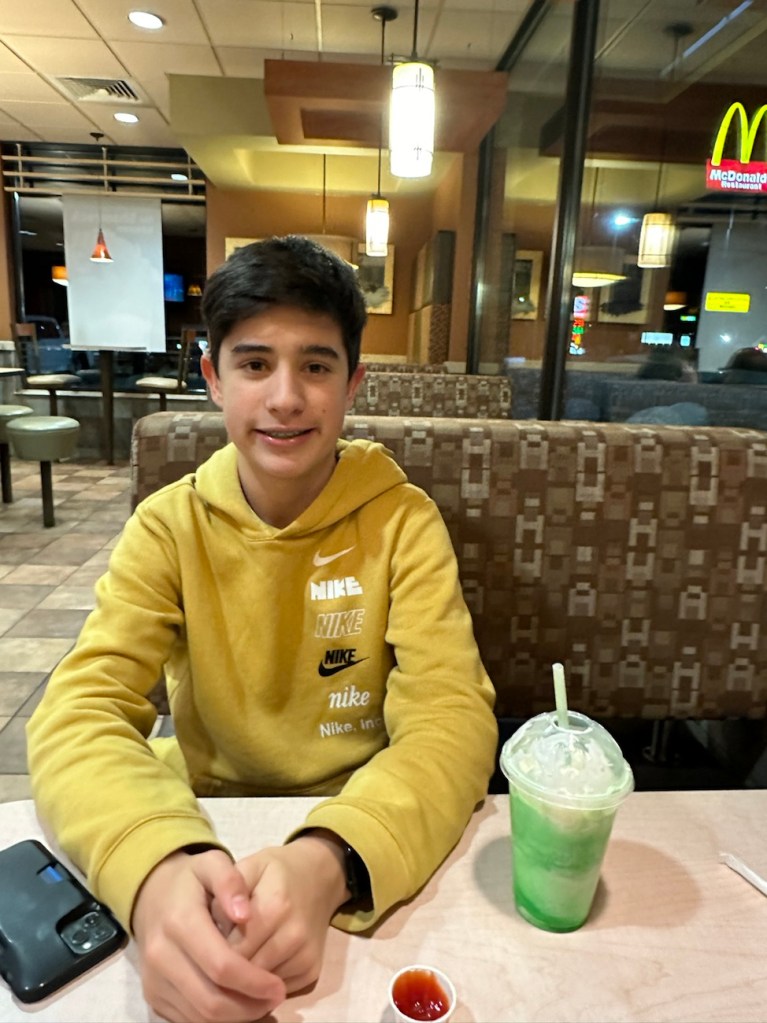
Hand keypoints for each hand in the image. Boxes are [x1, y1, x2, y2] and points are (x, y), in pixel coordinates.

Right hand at [131, 848, 285, 1022]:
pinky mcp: (154, 998)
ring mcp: (154, 982)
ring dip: (237, 1018)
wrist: (151, 898)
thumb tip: (245, 913)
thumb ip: (230, 882)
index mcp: (179, 922)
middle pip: (210, 1001)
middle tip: (276, 998)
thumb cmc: (191, 881)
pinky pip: (188, 1021)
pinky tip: (243, 1011)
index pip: (220, 965)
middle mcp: (161, 957)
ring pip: (200, 1018)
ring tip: (264, 1006)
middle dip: (248, 1007)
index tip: (279, 985)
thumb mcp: (212, 864)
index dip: (253, 981)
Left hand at [221, 832, 348, 994]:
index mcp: (274, 906)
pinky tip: (255, 963)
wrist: (318, 876)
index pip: (231, 949)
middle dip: (225, 969)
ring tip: (234, 958)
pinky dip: (260, 985)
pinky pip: (275, 991)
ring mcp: (305, 957)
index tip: (203, 944)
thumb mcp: (250, 866)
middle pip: (245, 970)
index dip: (211, 951)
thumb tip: (214, 927)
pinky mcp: (312, 972)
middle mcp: (294, 935)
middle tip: (213, 956)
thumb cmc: (276, 872)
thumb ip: (227, 891)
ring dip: (242, 981)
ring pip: (259, 988)